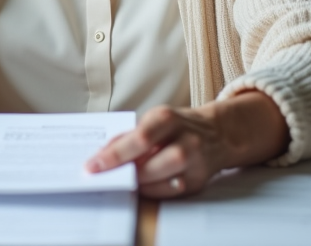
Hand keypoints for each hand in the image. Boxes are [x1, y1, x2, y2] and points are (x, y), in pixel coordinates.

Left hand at [84, 91, 288, 197]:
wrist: (218, 132)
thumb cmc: (177, 125)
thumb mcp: (154, 119)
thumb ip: (129, 135)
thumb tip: (101, 153)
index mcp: (168, 118)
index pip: (138, 138)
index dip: (114, 154)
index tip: (92, 166)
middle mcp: (185, 140)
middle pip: (152, 163)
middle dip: (125, 173)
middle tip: (104, 178)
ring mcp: (195, 162)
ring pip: (163, 181)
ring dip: (138, 184)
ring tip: (122, 181)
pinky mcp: (199, 181)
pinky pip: (171, 192)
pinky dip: (153, 190)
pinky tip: (142, 186)